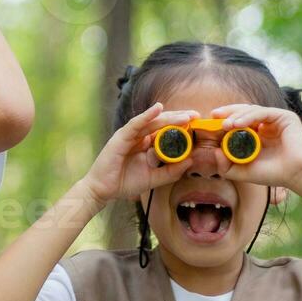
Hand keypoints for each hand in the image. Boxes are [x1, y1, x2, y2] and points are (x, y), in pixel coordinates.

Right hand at [81, 103, 199, 206]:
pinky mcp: (121, 137)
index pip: (165, 131)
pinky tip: (157, 109)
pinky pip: (136, 124)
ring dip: (169, 117)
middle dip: (179, 118)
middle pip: (161, 123)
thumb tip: (190, 161)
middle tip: (196, 115)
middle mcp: (139, 137)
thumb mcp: (153, 179)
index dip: (181, 127)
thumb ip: (170, 171)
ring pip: (152, 122)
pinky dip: (146, 115)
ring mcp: (130, 135)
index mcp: (146, 144)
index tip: (197, 124)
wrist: (103, 190)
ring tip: (185, 115)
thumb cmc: (124, 183)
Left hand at [209, 104, 301, 193]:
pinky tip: (237, 124)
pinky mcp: (284, 117)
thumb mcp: (243, 171)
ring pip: (252, 110)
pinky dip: (249, 116)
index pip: (239, 121)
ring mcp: (276, 120)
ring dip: (236, 115)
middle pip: (244, 112)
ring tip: (225, 125)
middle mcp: (266, 125)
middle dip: (228, 112)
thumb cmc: (272, 174)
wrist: (296, 176)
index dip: (225, 119)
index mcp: (258, 134)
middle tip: (214, 116)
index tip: (211, 122)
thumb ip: (226, 165)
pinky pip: (263, 112)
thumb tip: (215, 151)